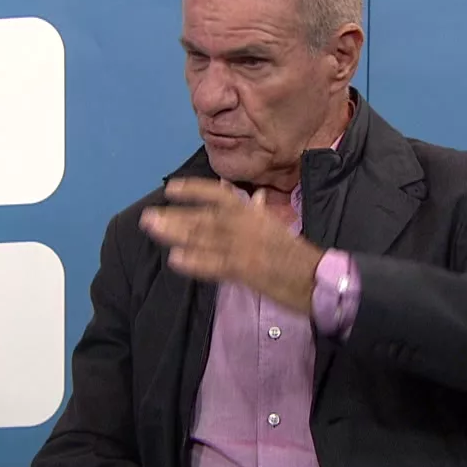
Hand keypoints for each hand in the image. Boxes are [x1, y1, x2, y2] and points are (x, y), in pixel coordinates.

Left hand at [139, 177, 323, 312]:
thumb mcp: (280, 227)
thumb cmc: (298, 255)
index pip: (222, 196)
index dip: (195, 190)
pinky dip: (196, 262)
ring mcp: (246, 247)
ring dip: (177, 233)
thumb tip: (255, 197)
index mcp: (256, 215)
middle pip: (206, 218)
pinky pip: (217, 264)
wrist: (318, 278)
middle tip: (148, 215)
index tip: (171, 189)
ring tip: (153, 229)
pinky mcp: (248, 270)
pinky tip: (176, 260)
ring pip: (207, 237)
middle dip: (176, 216)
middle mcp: (248, 226)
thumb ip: (263, 213)